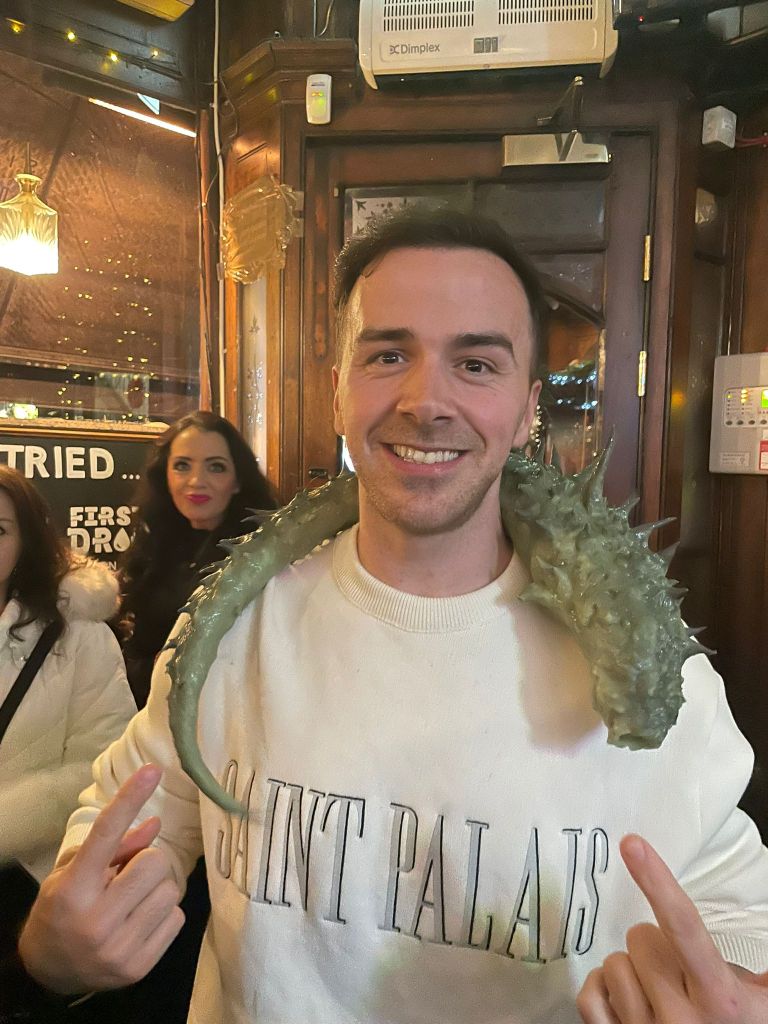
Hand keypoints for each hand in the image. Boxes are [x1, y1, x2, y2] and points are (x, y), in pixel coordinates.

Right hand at [18, 764, 184, 993]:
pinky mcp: (138, 967)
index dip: (130, 798)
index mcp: (74, 888)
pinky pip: (177, 918)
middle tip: (130, 874)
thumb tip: (155, 823)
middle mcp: (95, 918)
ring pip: (170, 890)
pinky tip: (140, 921)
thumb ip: (115, 847)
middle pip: (154, 862)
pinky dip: (164, 914)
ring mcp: (117, 947)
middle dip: (147, 862)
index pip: (106, 833)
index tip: (151, 771)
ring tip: (134, 900)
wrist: (49, 972)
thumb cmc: (62, 911)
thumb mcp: (73, 873)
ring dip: (158, 889)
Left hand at [576, 834, 767, 1021]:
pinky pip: (589, 995)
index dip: (657, 881)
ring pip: (614, 962)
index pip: (684, 927)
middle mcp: (682, 1021)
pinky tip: (626, 999)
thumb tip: (765, 910)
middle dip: (656, 946)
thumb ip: (758, 968)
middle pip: (641, 937)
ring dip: (633, 970)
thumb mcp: (762, 999)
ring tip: (659, 991)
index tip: (633, 844)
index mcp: (721, 1000)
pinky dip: (602, 989)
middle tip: (679, 972)